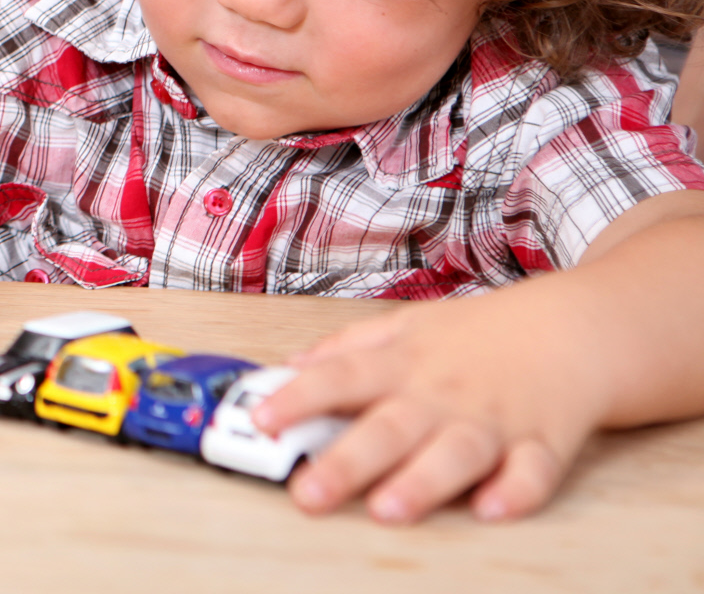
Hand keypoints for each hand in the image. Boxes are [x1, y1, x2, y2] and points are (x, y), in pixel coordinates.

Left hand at [255, 280, 608, 522]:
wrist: (573, 328)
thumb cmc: (482, 333)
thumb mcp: (408, 325)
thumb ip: (348, 348)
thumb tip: (290, 366)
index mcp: (404, 365)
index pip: (340, 377)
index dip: (298, 397)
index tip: (261, 419)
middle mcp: (442, 394)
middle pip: (389, 427)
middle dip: (347, 462)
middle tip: (308, 493)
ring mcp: (493, 420)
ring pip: (455, 454)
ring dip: (422, 482)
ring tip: (388, 509)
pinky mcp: (544, 444)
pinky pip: (533, 472)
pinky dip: (517, 491)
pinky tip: (493, 509)